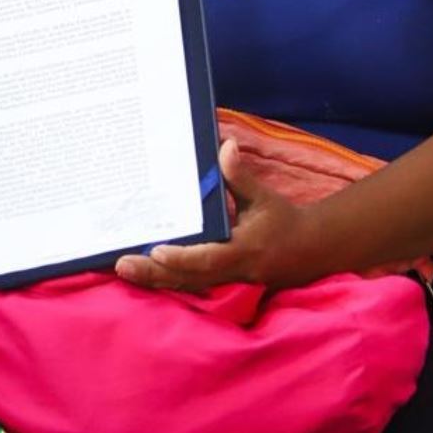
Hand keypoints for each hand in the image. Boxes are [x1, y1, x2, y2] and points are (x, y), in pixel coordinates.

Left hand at [114, 140, 320, 292]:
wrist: (311, 251)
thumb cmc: (285, 222)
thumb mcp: (265, 198)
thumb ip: (241, 176)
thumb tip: (226, 146)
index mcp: (243, 251)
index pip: (208, 258)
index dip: (183, 258)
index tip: (157, 251)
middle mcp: (232, 270)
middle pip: (188, 278)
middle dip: (154, 274)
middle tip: (122, 266)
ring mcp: (226, 280)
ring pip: (186, 285)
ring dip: (154, 280)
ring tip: (123, 271)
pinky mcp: (221, 281)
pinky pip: (191, 285)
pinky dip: (167, 281)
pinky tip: (144, 275)